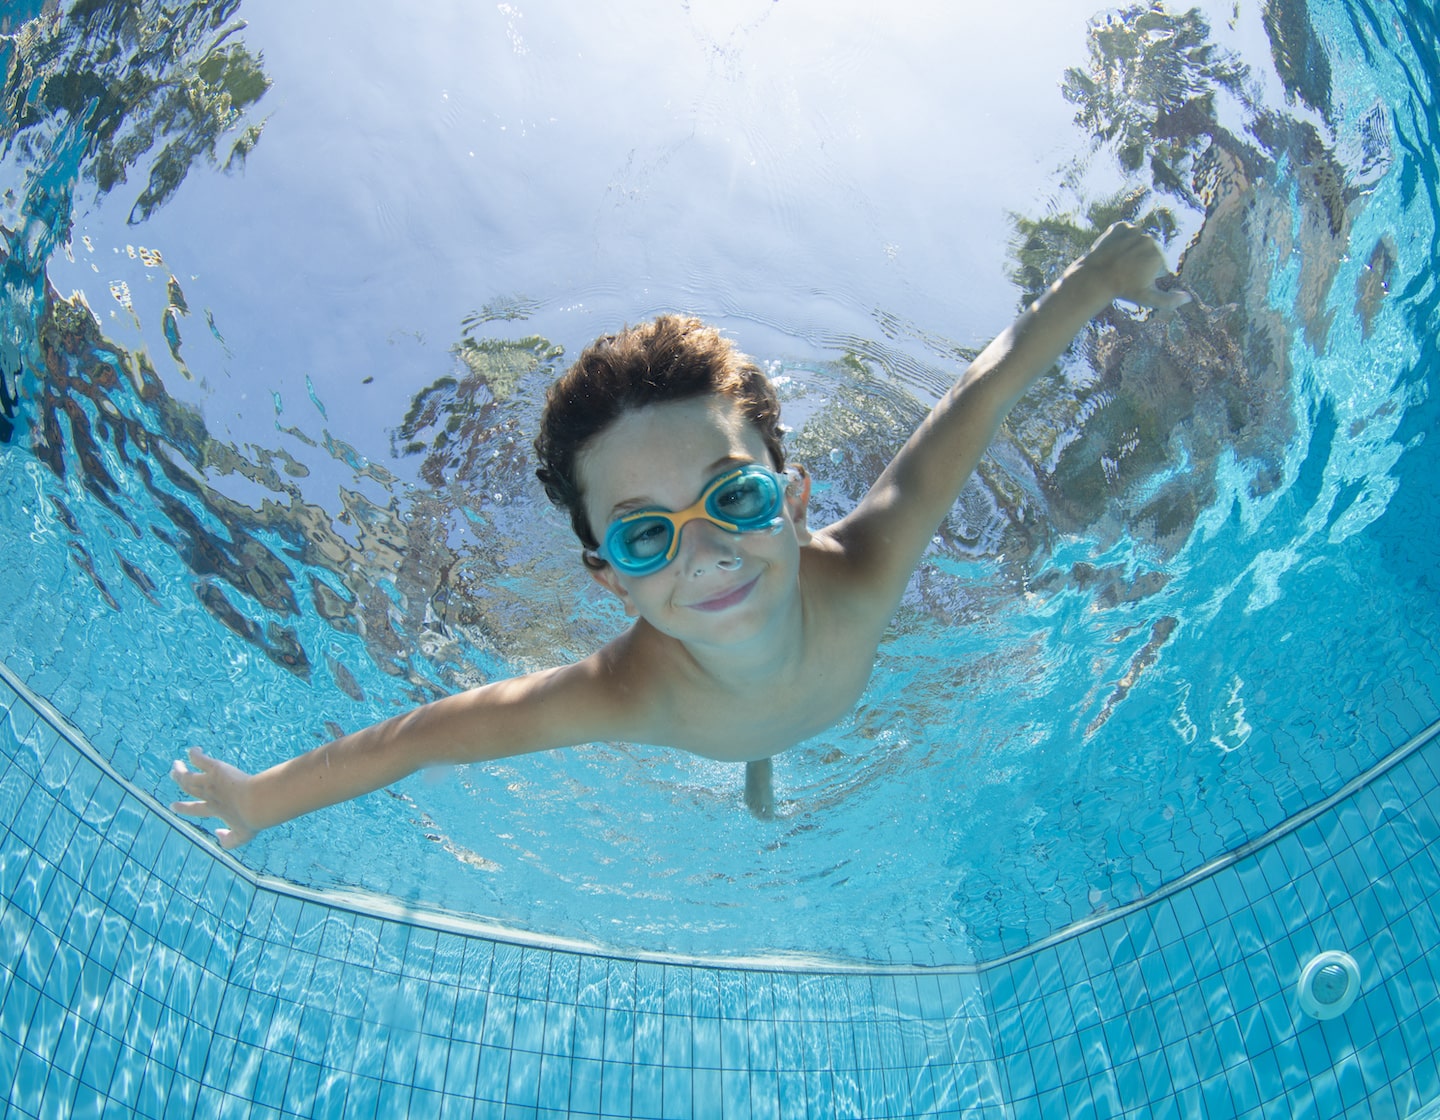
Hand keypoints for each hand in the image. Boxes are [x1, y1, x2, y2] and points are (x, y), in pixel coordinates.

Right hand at [171, 747, 259, 847]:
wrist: (257, 804)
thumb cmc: (253, 819)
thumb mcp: (243, 836)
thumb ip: (229, 841)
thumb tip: (217, 833)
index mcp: (215, 809)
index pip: (195, 809)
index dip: (184, 808)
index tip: (174, 806)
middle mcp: (209, 795)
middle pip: (189, 788)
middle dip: (180, 781)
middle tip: (173, 774)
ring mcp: (209, 782)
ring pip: (188, 776)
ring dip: (180, 770)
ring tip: (176, 764)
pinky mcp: (215, 769)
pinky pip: (200, 760)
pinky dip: (194, 755)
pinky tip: (194, 750)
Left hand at [1072, 222, 1190, 312]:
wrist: (1094, 278)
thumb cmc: (1123, 290)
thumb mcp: (1148, 298)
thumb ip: (1170, 300)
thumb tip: (1189, 298)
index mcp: (1158, 255)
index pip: (1158, 264)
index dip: (1147, 274)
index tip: (1134, 279)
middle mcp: (1149, 239)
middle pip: (1149, 250)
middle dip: (1141, 260)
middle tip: (1126, 271)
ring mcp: (1134, 230)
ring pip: (1138, 241)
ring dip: (1131, 249)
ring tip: (1119, 261)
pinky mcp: (1120, 225)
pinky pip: (1125, 232)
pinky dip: (1121, 240)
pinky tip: (1114, 251)